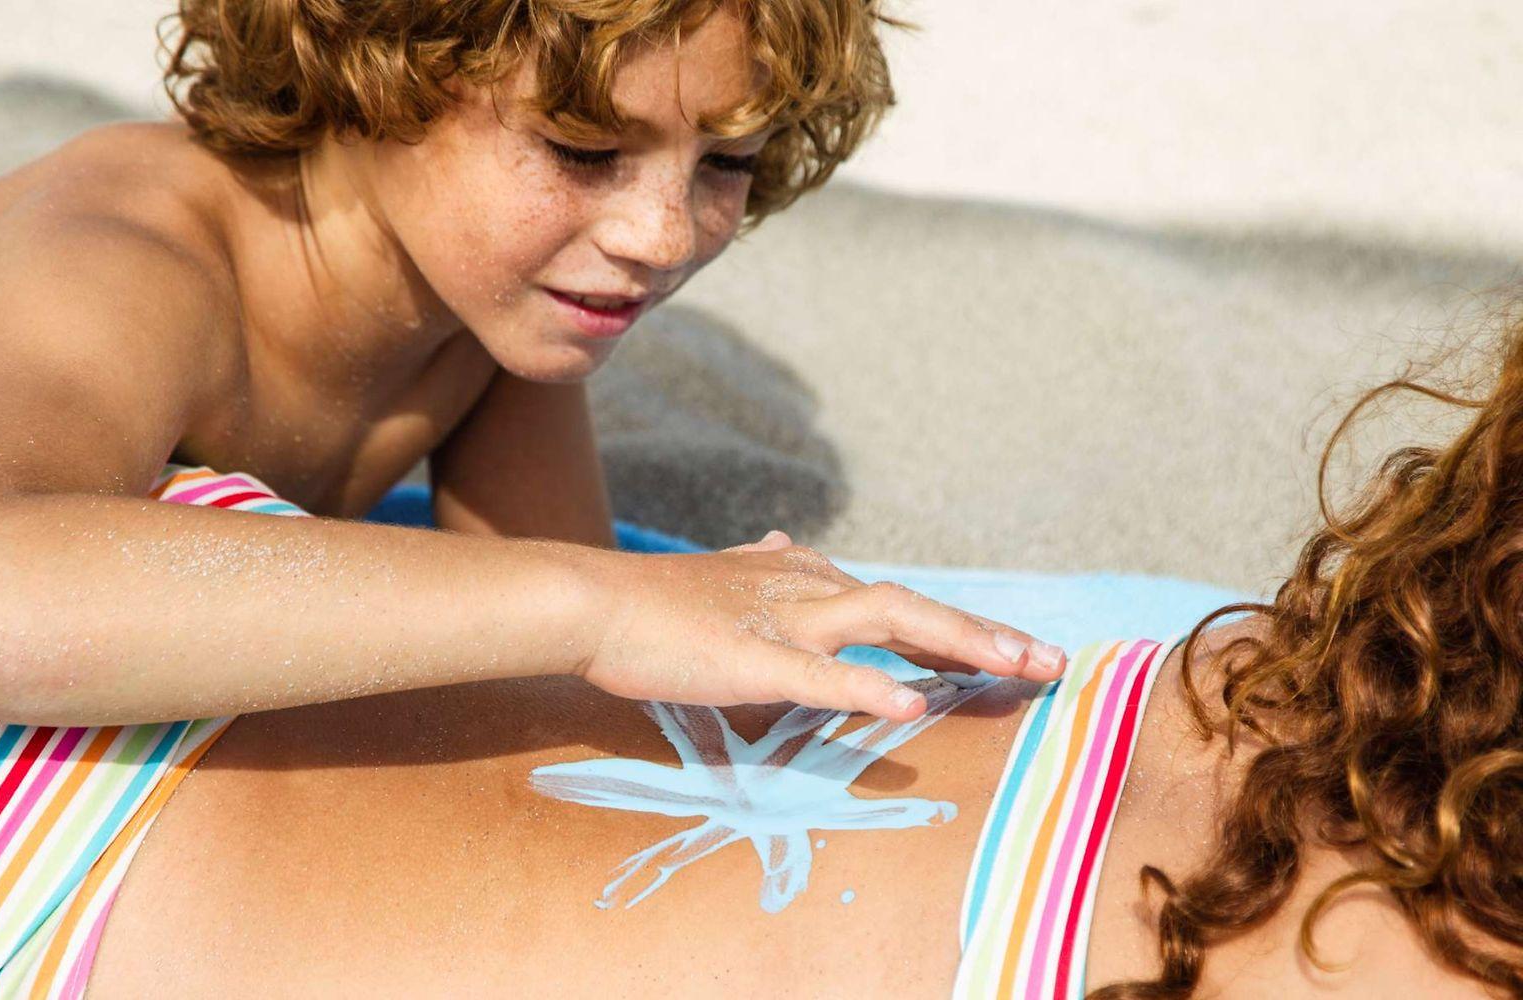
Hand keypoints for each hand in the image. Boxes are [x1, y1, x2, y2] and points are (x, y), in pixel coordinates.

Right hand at [571, 530, 1066, 720]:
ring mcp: (784, 621)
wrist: (593, 602)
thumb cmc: (654, 605)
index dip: (962, 628)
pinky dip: (866, 684)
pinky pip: (819, 673)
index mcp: (804, 580)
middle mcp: (809, 590)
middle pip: (916, 606)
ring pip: (890, 619)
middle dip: (987, 635)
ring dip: (960, 641)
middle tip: (1051, 663)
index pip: (900, 604)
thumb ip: (761, 565)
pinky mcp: (752, 656)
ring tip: (1019, 668)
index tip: (1016, 652)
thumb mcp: (721, 578)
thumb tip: (780, 540)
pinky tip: (910, 701)